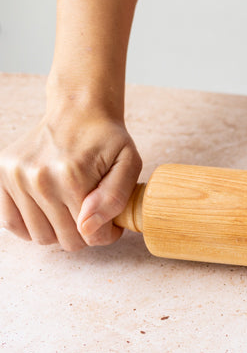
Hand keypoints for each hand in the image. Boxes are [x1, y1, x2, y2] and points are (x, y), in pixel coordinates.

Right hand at [0, 106, 141, 249]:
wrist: (77, 111)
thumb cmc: (107, 140)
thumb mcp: (128, 163)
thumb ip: (115, 198)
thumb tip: (88, 226)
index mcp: (71, 176)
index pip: (91, 235)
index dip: (106, 234)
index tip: (111, 222)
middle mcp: (38, 178)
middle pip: (65, 240)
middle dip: (85, 233)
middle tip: (93, 214)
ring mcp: (16, 177)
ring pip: (40, 236)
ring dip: (59, 232)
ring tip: (72, 211)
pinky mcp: (2, 175)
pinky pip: (11, 222)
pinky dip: (30, 227)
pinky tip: (48, 215)